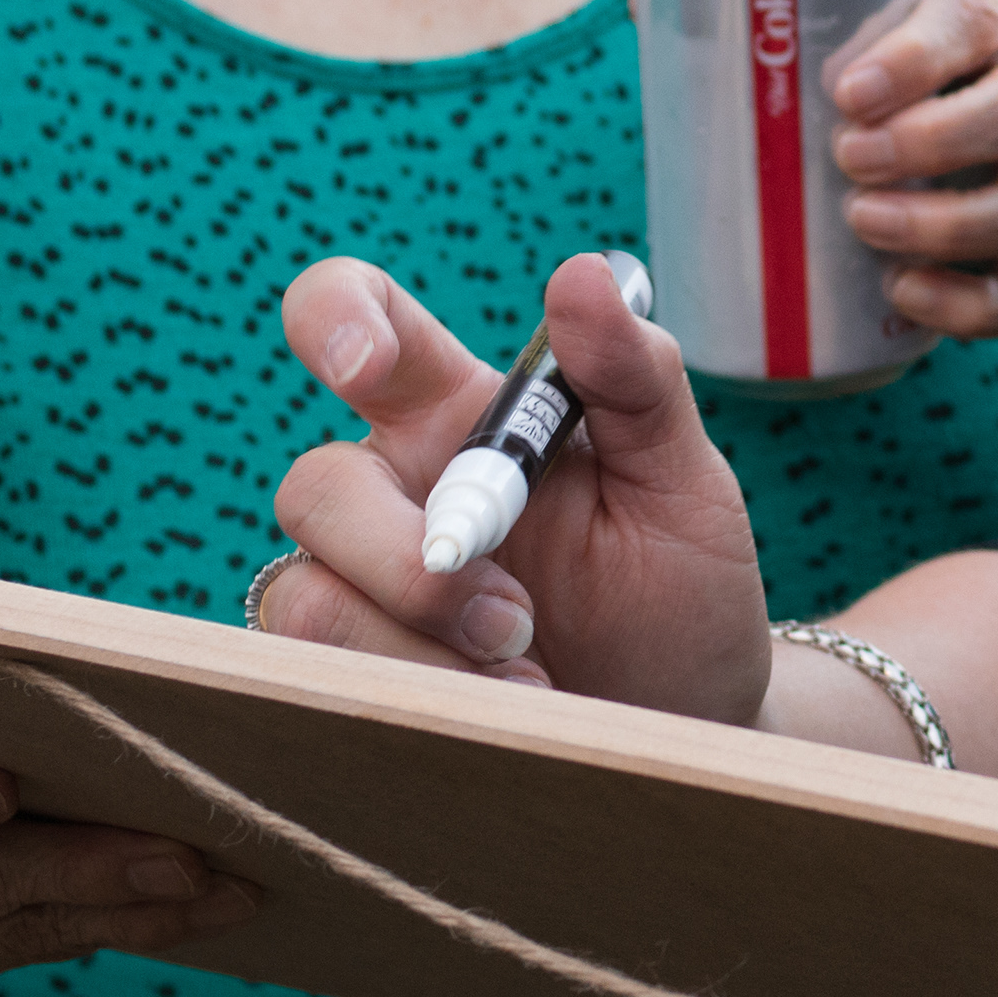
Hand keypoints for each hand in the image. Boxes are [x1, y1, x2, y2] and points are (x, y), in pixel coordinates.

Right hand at [265, 251, 773, 719]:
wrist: (692, 721)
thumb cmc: (684, 589)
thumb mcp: (683, 478)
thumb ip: (636, 377)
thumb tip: (585, 275)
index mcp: (465, 415)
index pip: (360, 322)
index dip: (337, 316)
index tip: (369, 363)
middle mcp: (399, 490)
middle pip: (314, 486)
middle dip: (405, 558)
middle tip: (515, 619)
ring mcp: (369, 589)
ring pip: (305, 593)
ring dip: (419, 643)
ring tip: (529, 676)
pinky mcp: (363, 676)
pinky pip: (326, 677)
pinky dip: (420, 697)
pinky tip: (508, 713)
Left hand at [827, 0, 997, 340]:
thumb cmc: (923, 63)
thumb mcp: (892, 16)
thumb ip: (822, 27)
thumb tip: (676, 40)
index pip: (978, 12)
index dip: (917, 56)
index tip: (846, 91)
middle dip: (936, 140)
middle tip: (849, 157)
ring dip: (949, 223)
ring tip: (866, 223)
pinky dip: (971, 302)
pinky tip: (904, 293)